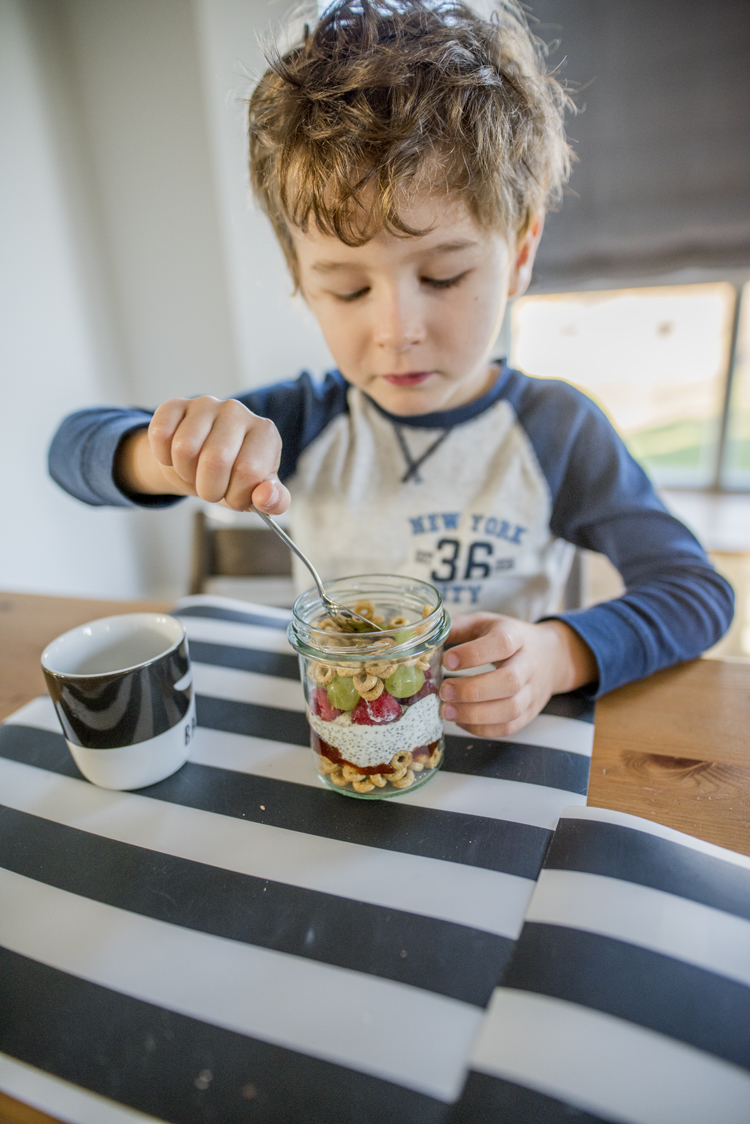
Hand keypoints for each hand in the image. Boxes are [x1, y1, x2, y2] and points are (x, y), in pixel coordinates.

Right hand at [116, 396, 289, 513]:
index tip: (235, 496)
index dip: (236, 496)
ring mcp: (206, 404)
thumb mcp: (258, 493)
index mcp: (265, 433)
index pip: (248, 472)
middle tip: (211, 488)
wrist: (201, 464)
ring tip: (195, 471)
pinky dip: (163, 457)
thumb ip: (274, 500)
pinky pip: (160, 434)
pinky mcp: (175, 405)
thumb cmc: (234, 477)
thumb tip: (265, 497)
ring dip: (185, 474)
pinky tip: (175, 457)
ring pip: (184, 449)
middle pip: (215, 461)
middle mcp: (238, 411)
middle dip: (209, 489)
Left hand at [439, 613, 597, 737]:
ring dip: (475, 714)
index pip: (501, 644)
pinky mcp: (530, 713)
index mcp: (516, 637)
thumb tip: (425, 634)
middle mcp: (528, 665)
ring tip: (447, 711)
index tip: (447, 660)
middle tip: (443, 691)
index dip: (474, 654)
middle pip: (509, 682)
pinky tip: (461, 720)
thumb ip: (458, 627)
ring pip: (510, 709)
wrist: (550, 656)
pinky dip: (483, 728)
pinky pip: (509, 727)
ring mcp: (532, 691)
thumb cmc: (509, 638)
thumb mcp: (486, 623)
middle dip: (472, 690)